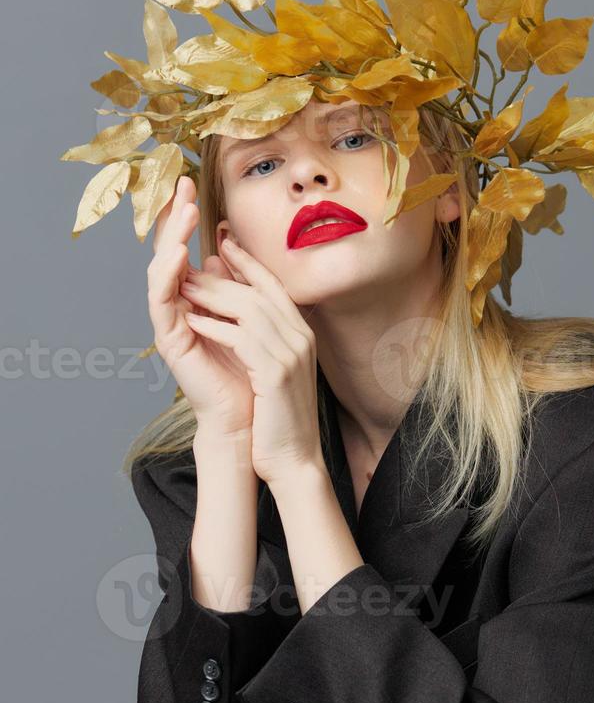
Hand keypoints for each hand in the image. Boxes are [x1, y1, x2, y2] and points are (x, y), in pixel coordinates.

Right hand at [147, 176, 254, 433]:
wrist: (251, 415)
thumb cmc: (251, 369)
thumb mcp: (247, 315)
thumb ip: (232, 285)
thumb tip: (220, 251)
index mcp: (195, 298)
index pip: (185, 248)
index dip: (186, 216)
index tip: (191, 182)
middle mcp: (178, 306)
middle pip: (168, 252)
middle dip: (174, 217)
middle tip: (180, 183)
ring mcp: (171, 321)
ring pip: (162, 270)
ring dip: (171, 238)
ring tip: (184, 211)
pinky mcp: (169, 339)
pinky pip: (162, 300)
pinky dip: (168, 275)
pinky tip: (178, 255)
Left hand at [179, 239, 324, 487]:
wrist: (294, 459)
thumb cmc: (276, 417)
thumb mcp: (269, 368)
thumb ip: (255, 334)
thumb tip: (231, 299)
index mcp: (301, 334)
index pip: (273, 285)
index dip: (247, 261)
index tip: (222, 243)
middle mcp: (301, 338)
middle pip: (257, 292)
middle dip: (220, 276)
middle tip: (188, 265)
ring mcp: (291, 354)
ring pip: (248, 309)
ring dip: (212, 296)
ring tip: (183, 288)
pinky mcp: (276, 373)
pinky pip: (241, 338)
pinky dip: (214, 327)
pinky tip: (192, 322)